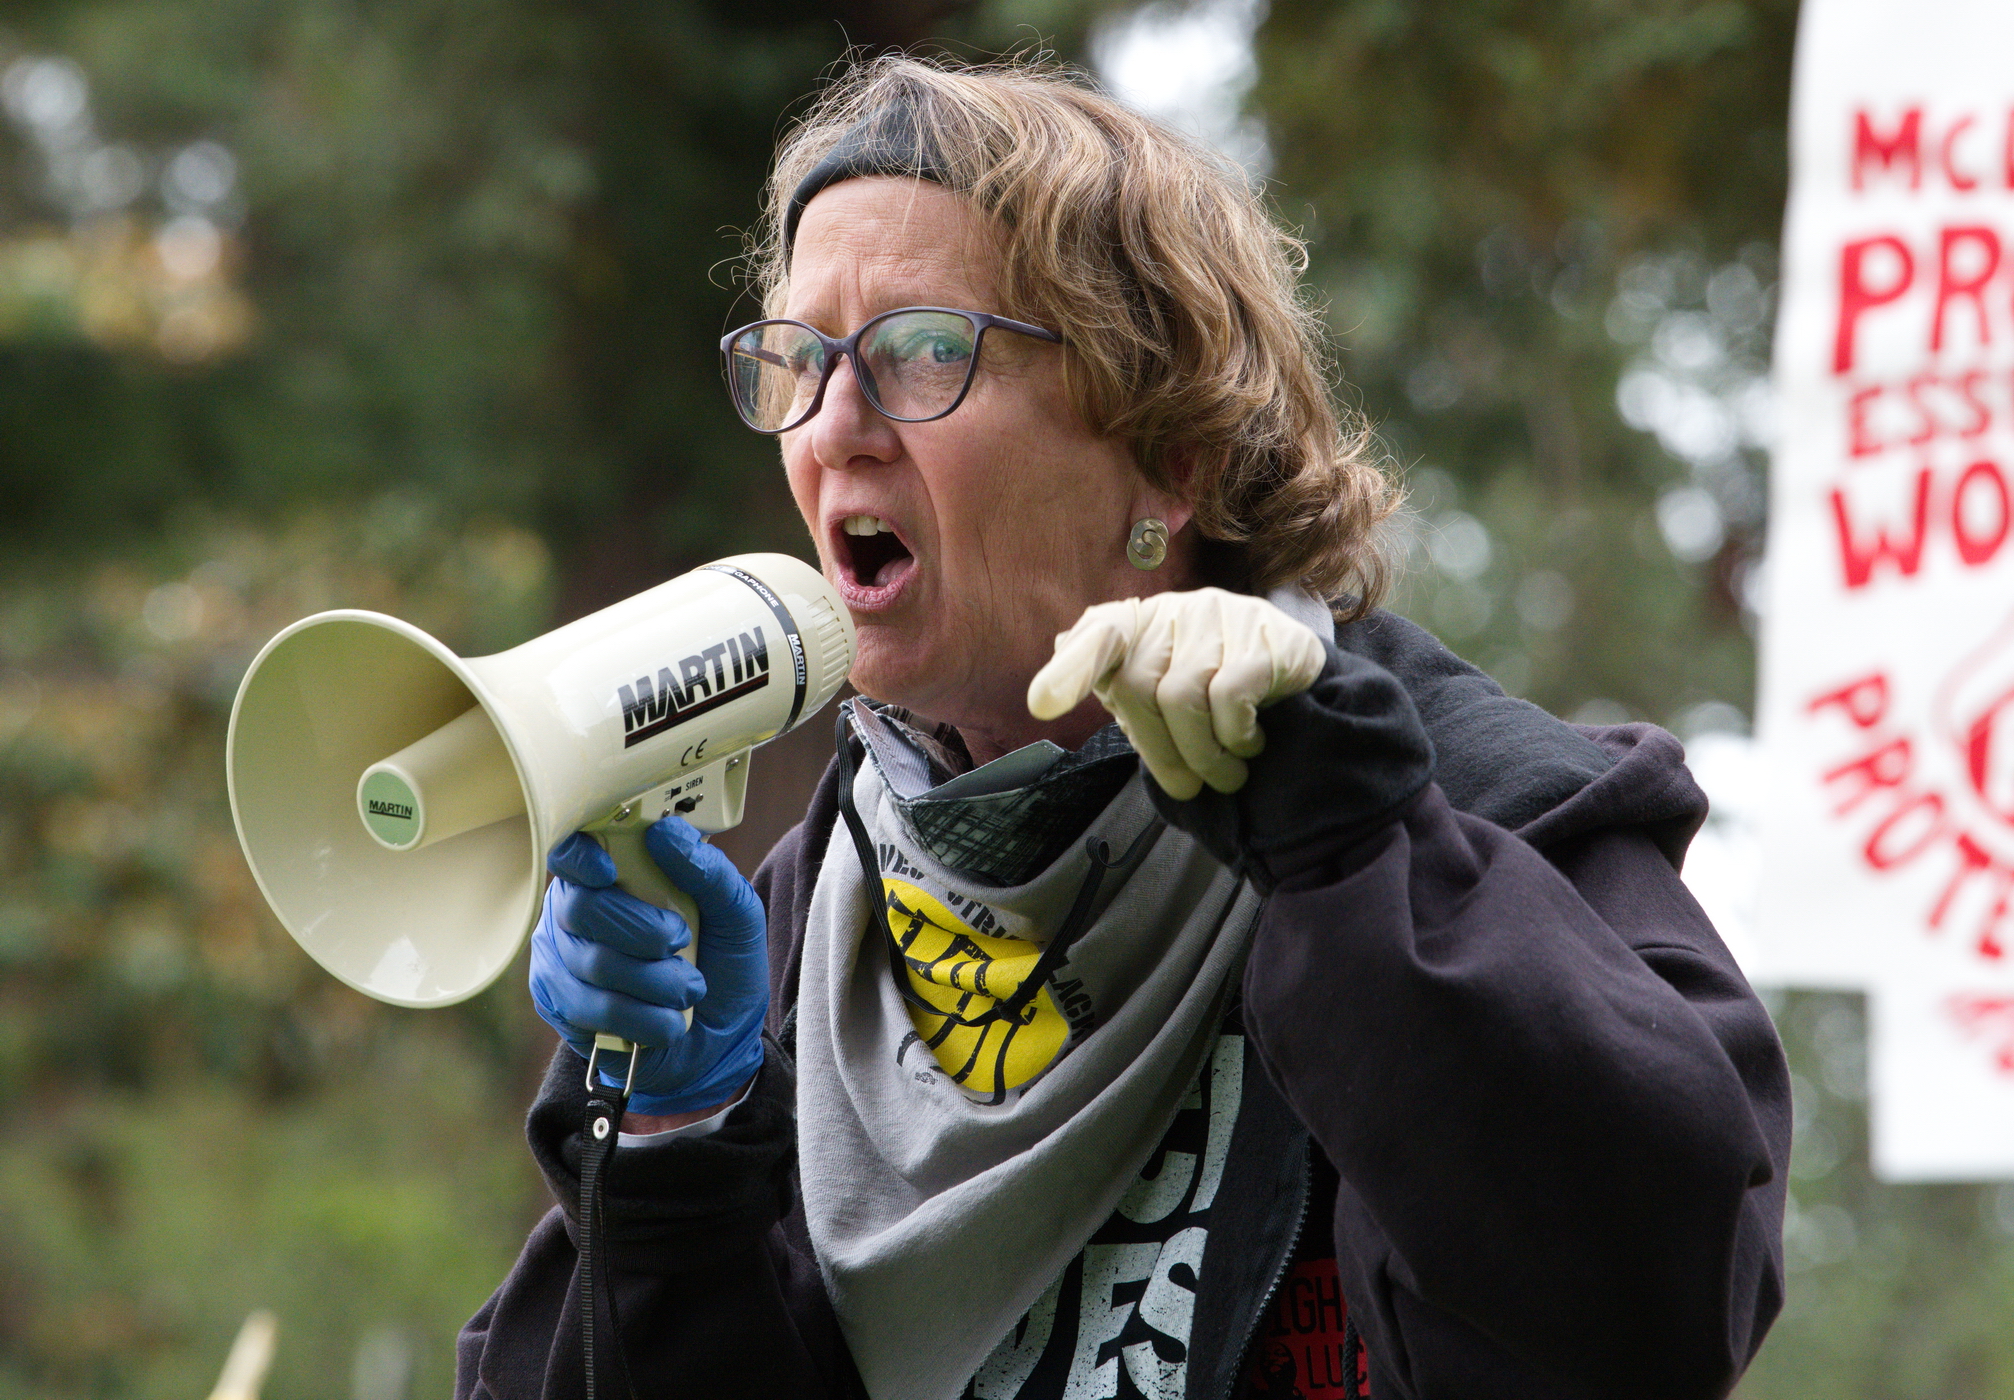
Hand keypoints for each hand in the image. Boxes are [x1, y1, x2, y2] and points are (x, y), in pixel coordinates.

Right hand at [529, 816, 767, 1116]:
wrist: (721, 1041)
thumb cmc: (721, 963)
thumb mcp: (737, 913)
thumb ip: (707, 870)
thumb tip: (665, 832)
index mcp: (615, 873)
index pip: (571, 849)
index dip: (581, 857)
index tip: (610, 872)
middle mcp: (577, 910)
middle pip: (581, 908)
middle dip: (643, 931)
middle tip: (682, 943)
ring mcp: (562, 958)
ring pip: (591, 962)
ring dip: (655, 982)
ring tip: (689, 990)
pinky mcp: (560, 1005)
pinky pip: (588, 1008)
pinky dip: (641, 1018)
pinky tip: (668, 1022)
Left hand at [1027, 588, 1326, 799]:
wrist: (1296, 675)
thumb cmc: (1210, 690)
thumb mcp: (1155, 691)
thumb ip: (1108, 688)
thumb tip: (1044, 696)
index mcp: (1139, 624)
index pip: (1098, 634)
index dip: (1070, 669)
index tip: (1041, 705)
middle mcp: (1176, 610)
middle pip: (1139, 690)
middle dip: (1160, 753)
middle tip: (1187, 786)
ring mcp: (1221, 615)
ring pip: (1183, 698)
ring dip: (1203, 755)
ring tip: (1224, 775)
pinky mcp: (1266, 635)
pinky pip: (1230, 695)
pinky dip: (1235, 736)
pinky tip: (1249, 745)